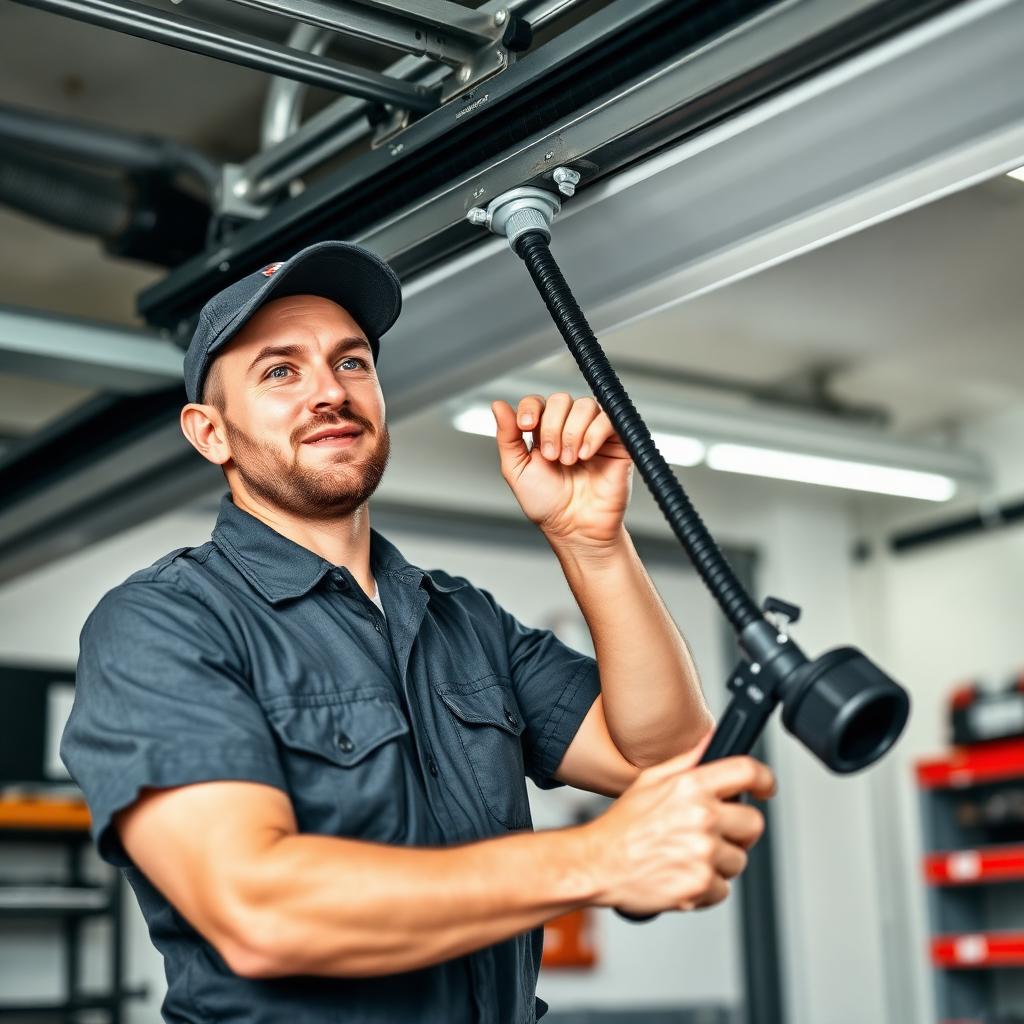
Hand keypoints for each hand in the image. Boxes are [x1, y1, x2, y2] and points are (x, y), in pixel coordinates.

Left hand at [491, 393, 632, 548]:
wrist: (575, 528)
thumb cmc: (548, 505)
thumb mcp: (517, 470)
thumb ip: (507, 437)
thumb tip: (497, 404)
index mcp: (544, 432)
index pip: (538, 402)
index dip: (531, 408)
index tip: (526, 426)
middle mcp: (569, 428)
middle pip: (561, 400)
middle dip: (552, 426)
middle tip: (552, 457)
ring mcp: (594, 434)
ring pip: (586, 406)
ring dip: (572, 432)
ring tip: (570, 460)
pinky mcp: (617, 443)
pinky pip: (608, 420)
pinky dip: (594, 434)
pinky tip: (586, 456)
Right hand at [580, 749, 774, 916]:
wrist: (598, 864)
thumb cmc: (623, 825)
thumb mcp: (651, 779)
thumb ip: (688, 760)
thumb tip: (711, 740)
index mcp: (691, 786)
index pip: (748, 772)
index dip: (764, 780)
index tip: (765, 788)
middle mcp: (701, 817)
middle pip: (753, 823)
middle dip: (737, 830)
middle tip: (712, 833)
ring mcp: (703, 853)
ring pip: (739, 860)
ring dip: (719, 862)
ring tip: (687, 856)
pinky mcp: (700, 885)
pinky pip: (724, 889)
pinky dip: (706, 888)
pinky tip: (682, 875)